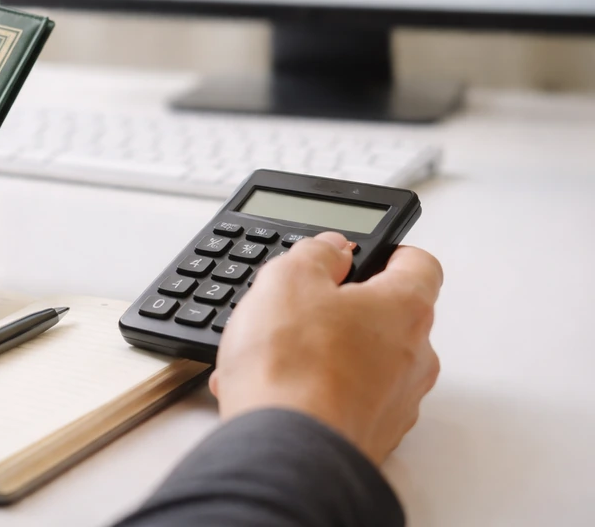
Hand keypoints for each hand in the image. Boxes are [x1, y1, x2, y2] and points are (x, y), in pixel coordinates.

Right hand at [209, 232, 441, 465]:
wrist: (284, 451)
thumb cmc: (294, 367)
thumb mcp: (288, 279)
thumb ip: (316, 253)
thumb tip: (330, 248)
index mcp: (405, 309)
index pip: (420, 264)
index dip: (390, 253)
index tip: (366, 253)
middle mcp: (415, 358)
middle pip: (391, 317)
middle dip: (350, 308)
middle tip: (307, 305)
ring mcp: (397, 404)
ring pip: (369, 362)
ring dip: (331, 352)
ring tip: (280, 353)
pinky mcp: (372, 438)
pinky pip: (349, 401)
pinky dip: (320, 392)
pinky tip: (279, 389)